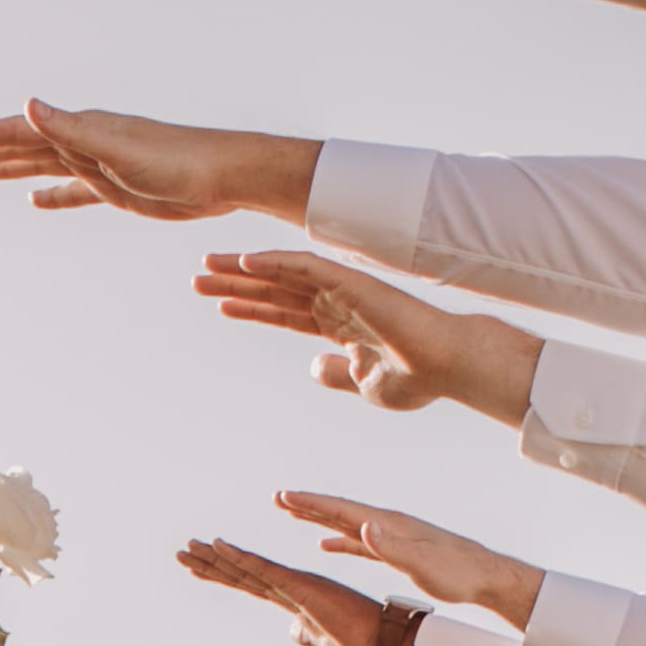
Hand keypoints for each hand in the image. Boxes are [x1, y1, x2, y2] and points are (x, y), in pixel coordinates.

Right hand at [0, 104, 311, 224]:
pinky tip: (35, 201)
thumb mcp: (117, 147)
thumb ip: (70, 129)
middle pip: (21, 144)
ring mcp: (98, 163)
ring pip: (41, 164)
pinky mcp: (116, 187)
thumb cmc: (175, 159)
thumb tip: (28, 106)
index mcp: (79, 129)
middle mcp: (84, 140)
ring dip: (7, 167)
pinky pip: (72, 190)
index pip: (17, 131)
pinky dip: (51, 193)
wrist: (222, 175)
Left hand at [178, 537, 386, 645]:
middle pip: (241, 573)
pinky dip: (240, 557)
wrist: (381, 641)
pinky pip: (264, 570)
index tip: (198, 568)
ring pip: (246, 568)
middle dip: (210, 563)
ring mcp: (294, 585)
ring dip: (215, 558)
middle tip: (182, 552)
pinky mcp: (301, 587)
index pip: (250, 584)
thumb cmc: (358, 642)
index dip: (223, 576)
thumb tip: (293, 633)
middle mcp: (289, 587)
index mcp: (293, 598)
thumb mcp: (323, 642)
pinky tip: (218, 546)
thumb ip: (306, 634)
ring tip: (188, 547)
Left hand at [194, 253, 543, 424]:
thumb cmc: (416, 379)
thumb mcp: (367, 385)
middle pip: (275, 288)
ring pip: (282, 273)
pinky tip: (244, 260)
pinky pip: (306, 265)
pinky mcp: (351, 282)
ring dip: (243, 269)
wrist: (446, 369)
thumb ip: (339, 373)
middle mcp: (337, 301)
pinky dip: (274, 261)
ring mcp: (343, 289)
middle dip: (237, 283)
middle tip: (198, 277)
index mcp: (339, 324)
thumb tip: (314, 367)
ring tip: (207, 266)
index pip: (285, 311)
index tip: (221, 304)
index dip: (253, 307)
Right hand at [274, 487, 535, 620]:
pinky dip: (339, 541)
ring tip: (294, 514)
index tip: (284, 497)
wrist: (484, 576)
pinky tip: (327, 544)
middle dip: (308, 505)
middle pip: (339, 512)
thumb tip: (364, 527)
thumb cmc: (456, 573)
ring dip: (319, 519)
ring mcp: (391, 536)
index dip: (312, 504)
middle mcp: (387, 525)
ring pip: (346, 525)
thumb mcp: (423, 563)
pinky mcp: (397, 550)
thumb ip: (391, 547)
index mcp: (389, 525)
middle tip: (278, 498)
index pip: (342, 510)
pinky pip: (359, 543)